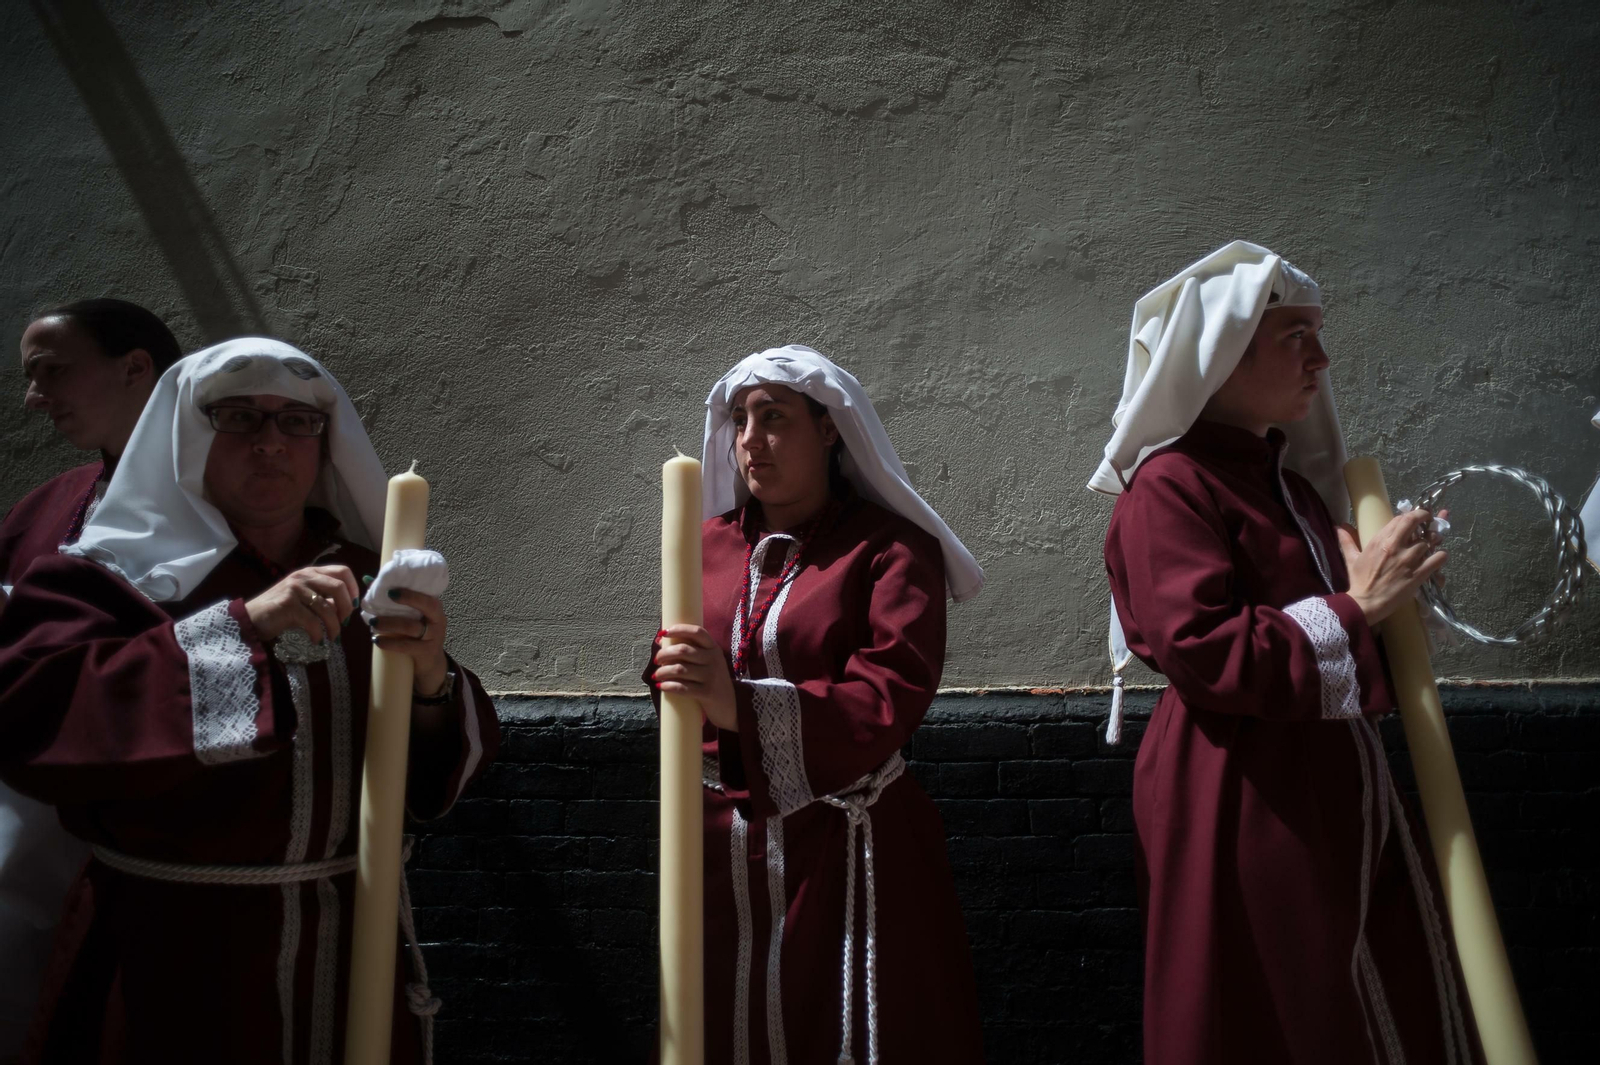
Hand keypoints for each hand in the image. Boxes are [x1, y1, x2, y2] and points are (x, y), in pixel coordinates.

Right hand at [244, 565, 359, 643]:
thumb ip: (324, 598)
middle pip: (339, 587)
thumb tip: (348, 606)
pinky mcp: (288, 605)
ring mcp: (295, 589)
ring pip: (327, 608)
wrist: (251, 619)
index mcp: (311, 572)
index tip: (354, 605)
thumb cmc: (281, 610)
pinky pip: (313, 621)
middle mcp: (304, 576)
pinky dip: (318, 634)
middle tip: (344, 622)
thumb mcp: (304, 599)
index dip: (354, 588)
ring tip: (332, 637)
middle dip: (347, 607)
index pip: (343, 571)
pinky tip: (317, 640)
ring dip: (334, 626)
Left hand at [370, 589, 450, 695]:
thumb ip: (394, 599)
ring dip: (390, 623)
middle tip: (386, 597)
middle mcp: (438, 620)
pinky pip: (406, 646)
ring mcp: (434, 637)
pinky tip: (376, 640)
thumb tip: (367, 580)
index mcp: (435, 608)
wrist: (430, 663)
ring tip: (373, 623)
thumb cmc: (417, 634)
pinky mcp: (425, 652)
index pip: (428, 595)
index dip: (412, 591)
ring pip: (411, 626)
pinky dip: (389, 642)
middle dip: (408, 599)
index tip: (392, 589)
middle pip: (427, 606)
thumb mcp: (412, 617)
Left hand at [653, 624, 737, 730]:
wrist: (728, 705)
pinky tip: (661, 686)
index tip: (663, 633)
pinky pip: (682, 688)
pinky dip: (668, 686)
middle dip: (665, 654)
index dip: (679, 629)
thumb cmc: (711, 679)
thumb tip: (660, 642)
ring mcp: (711, 676)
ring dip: (663, 671)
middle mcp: (714, 660)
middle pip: (683, 650)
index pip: (697, 632)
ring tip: (657, 675)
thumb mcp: (706, 662)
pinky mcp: (707, 693)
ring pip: (680, 669)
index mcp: (713, 648)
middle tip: (656, 660)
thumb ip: (687, 650)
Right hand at [1336, 507, 1449, 624]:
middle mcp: (1396, 546)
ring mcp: (1409, 560)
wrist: (1365, 603)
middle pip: (1416, 522)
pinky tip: (1439, 556)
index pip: (1400, 519)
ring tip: (1435, 542)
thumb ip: (1346, 541)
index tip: (1415, 517)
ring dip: (1434, 540)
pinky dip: (1441, 556)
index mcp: (1380, 540)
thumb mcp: (1351, 558)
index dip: (1410, 515)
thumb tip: (1338, 526)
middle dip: (1426, 518)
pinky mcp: (1419, 574)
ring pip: (1430, 540)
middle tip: (1431, 520)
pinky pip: (1438, 559)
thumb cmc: (1358, 581)